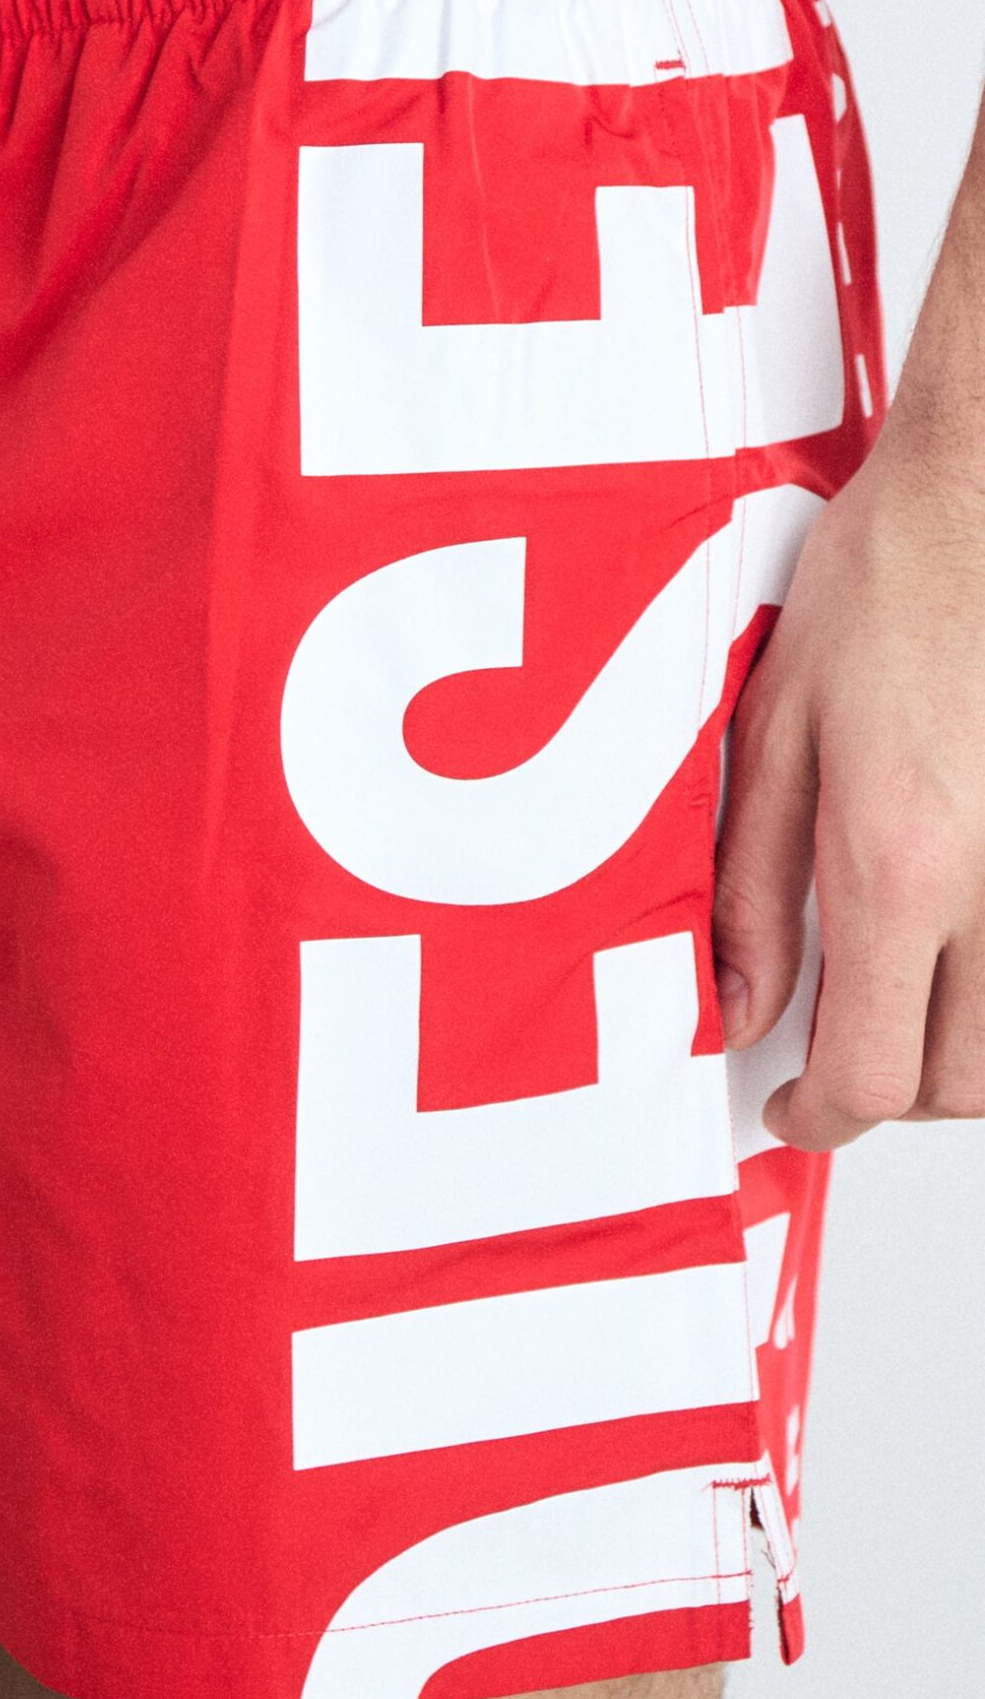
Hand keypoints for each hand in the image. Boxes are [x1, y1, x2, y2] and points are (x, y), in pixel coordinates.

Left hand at [714, 431, 984, 1146]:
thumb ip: (750, 889)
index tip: (794, 1104)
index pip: (872, 1076)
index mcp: (900, 864)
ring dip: (960, 1048)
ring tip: (904, 988)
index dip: (821, 1117)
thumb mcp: (775, 732)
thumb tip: (736, 1006)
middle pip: (960, 1085)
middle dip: (890, 1091)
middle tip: (838, 1044)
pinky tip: (963, 929)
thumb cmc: (893, 581)